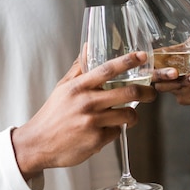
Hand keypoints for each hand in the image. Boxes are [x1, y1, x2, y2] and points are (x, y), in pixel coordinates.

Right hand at [11, 51, 156, 179]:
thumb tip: (88, 45)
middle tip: (151, 92)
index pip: (107, 69)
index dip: (127, 61)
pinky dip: (116, 130)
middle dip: (147, 92)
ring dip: (133, 115)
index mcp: (78, 87)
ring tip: (130, 115)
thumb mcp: (63, 88)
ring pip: (128, 115)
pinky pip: (117, 132)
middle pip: (128, 92)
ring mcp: (92, 122)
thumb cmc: (53, 114)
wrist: (38, 144)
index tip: (142, 56)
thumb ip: (79, 67)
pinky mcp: (96, 141)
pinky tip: (106, 130)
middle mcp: (87, 103)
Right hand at [152, 10, 189, 106]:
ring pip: (171, 88)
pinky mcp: (186, 98)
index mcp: (166, 61)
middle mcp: (167, 76)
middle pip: (156, 78)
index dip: (144, 61)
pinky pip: (186, 96)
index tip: (144, 57)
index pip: (150, 61)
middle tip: (174, 71)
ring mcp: (175, 88)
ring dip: (183, 82)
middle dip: (162, 75)